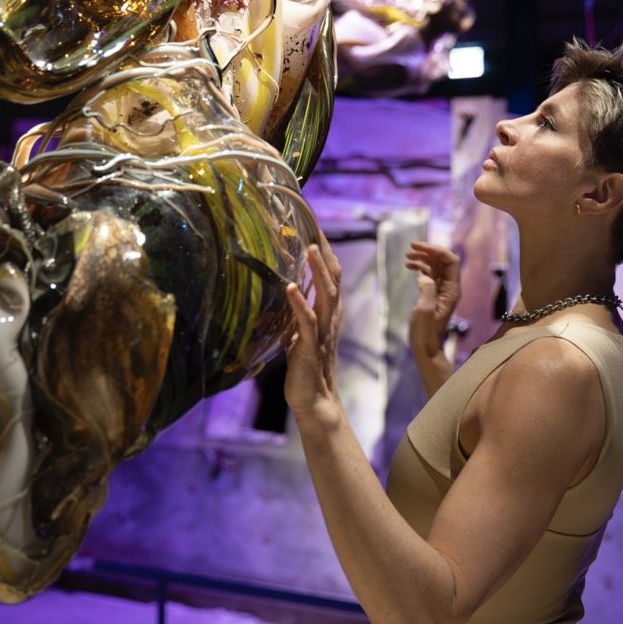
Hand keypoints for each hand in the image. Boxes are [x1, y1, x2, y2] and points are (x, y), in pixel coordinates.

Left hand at [284, 232, 342, 419]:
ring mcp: (323, 331)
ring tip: (310, 247)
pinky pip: (308, 321)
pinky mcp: (310, 346)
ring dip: (318, 270)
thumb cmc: (305, 366)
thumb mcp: (300, 331)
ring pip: (327, 294)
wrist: (313, 400)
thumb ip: (299, 310)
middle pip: (333, 276)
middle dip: (325, 249)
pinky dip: (300, 303)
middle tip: (314, 223)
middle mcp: (331, 317)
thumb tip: (288, 288)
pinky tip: (291, 287)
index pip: (330, 273)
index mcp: (329, 312)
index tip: (313, 223)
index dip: (324, 248)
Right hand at [405, 241, 460, 364]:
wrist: (425, 347)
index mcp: (452, 290)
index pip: (451, 261)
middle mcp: (449, 288)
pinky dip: (419, 268)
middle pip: (443, 260)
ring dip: (422, 258)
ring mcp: (441, 291)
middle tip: (410, 248)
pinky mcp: (432, 294)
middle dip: (428, 251)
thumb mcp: (425, 310)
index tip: (419, 247)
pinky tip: (409, 267)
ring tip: (407, 257)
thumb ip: (427, 289)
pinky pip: (429, 275)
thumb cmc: (426, 332)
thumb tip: (423, 275)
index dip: (437, 250)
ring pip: (435, 266)